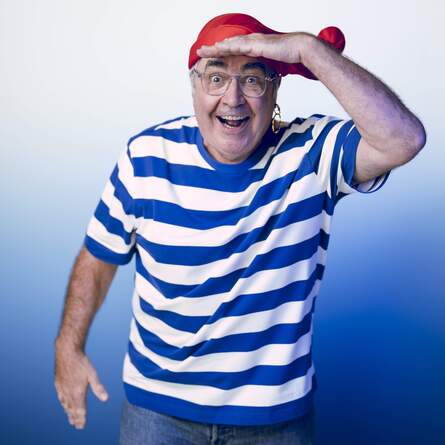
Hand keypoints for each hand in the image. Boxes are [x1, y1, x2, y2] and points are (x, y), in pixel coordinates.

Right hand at [54, 346, 107, 428]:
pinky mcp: (58, 384)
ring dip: (68, 413)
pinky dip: (63, 404)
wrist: (67, 352)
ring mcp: (62, 388)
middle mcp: (68, 393)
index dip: (81, 419)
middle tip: (77, 426)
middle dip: (75, 418)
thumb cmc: (81, 362)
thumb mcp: (92, 374)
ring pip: (65, 405)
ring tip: (71, 419)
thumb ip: (98, 388)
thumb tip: (105, 399)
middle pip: (71, 410)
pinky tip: (64, 404)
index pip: (79, 410)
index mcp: (77, 392)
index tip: (82, 426)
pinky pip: (60, 398)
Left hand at [196, 32, 311, 63]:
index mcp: (254, 47)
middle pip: (228, 45)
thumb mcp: (272, 66)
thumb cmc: (289, 58)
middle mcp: (251, 42)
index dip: (221, 53)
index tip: (210, 57)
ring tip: (203, 50)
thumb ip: (264, 70)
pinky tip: (218, 49)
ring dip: (216, 47)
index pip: (233, 50)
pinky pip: (238, 45)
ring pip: (229, 43)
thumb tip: (260, 79)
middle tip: (200, 52)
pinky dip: (227, 47)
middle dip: (213, 48)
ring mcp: (253, 41)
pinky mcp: (257, 44)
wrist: (299, 49)